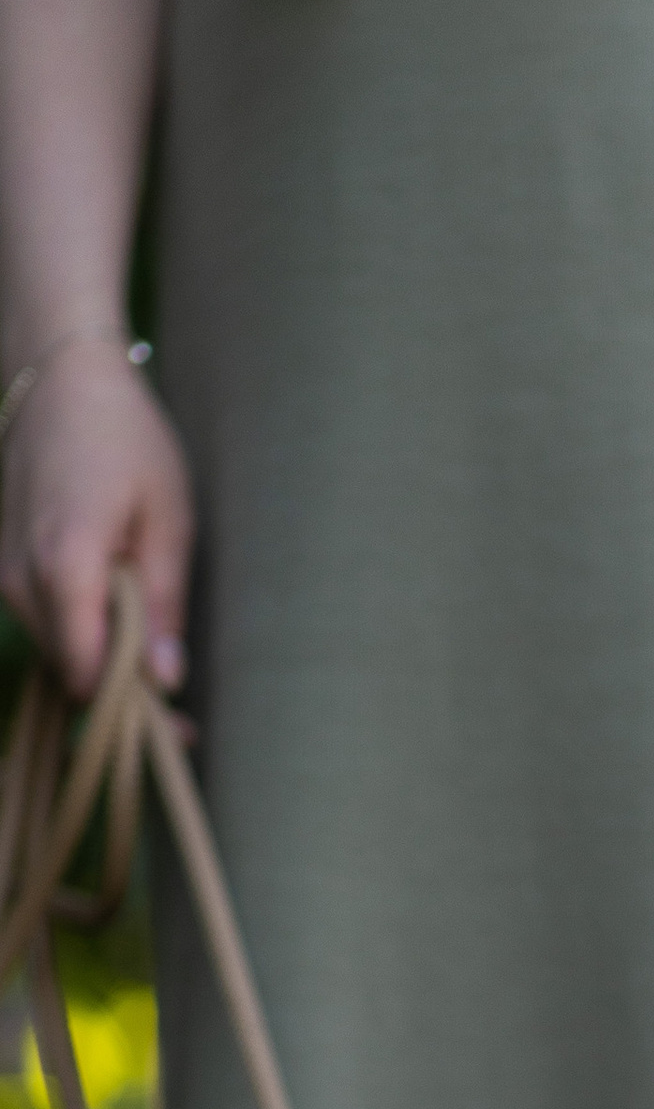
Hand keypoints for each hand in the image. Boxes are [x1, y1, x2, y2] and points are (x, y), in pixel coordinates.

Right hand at [0, 339, 192, 695]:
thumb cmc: (125, 439)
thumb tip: (164, 681)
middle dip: (121, 694)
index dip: (131, 709)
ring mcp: (1, 572)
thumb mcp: (168, 520)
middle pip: (68, 671)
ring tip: (154, 648)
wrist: (58, 378)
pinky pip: (43, 621)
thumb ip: (162, 605)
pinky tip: (120, 617)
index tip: (179, 731)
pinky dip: (81, 632)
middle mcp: (18, 578)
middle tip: (182, 717)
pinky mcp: (0, 565)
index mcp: (64, 566)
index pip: (85, 672)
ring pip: (55, 650)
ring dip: (101, 660)